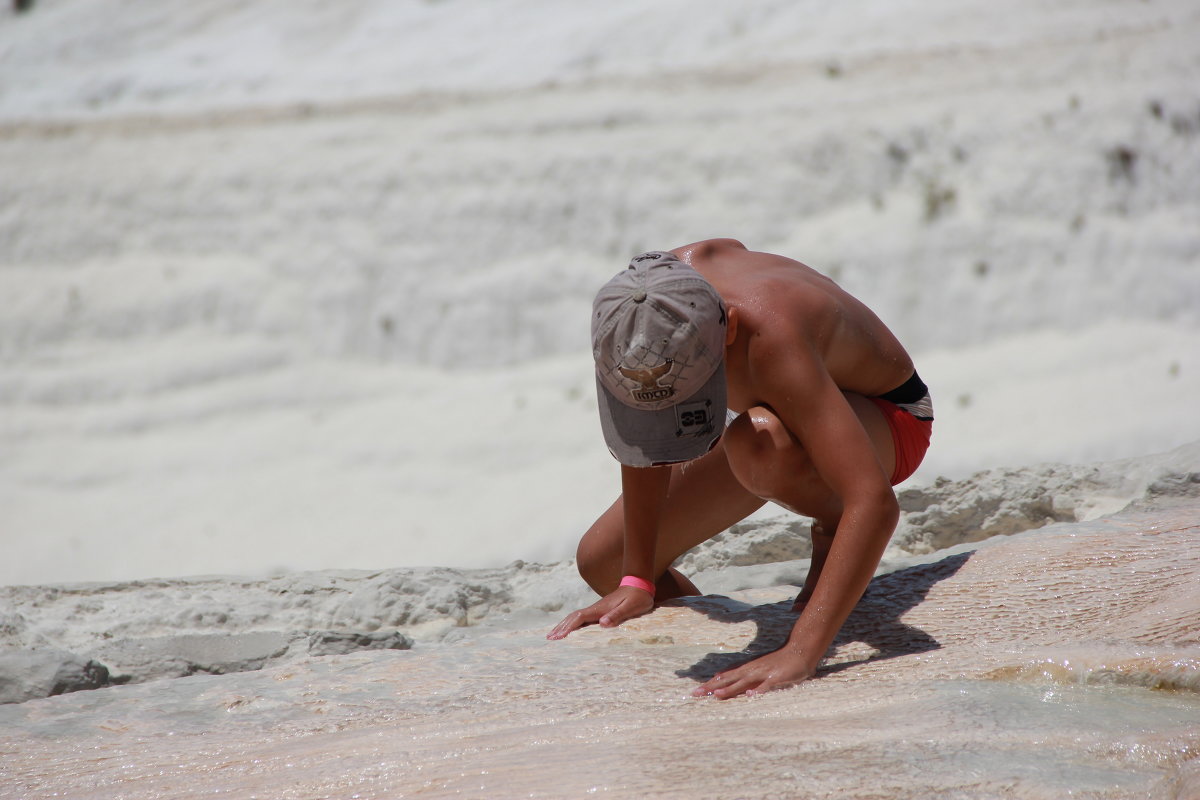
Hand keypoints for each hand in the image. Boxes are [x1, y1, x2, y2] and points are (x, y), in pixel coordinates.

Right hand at [546, 585, 654, 639]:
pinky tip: (571, 629)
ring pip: (576, 617)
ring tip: (554, 635)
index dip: (568, 627)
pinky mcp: (600, 611)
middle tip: (549, 638)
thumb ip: (617, 615)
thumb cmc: (638, 598)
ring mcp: (596, 609)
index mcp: (600, 609)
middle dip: (561, 627)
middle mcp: (595, 609)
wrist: (639, 584)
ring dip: (564, 625)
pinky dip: (572, 624)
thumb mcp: (630, 607)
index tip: (559, 637)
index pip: (579, 618)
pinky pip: (582, 619)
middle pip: (573, 617)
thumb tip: (602, 624)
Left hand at [691, 647, 817, 699]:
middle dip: (712, 687)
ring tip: (717, 695)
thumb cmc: (779, 662)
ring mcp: (764, 674)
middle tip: (696, 694)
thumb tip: (730, 681)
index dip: (711, 684)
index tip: (696, 691)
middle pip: (729, 679)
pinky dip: (759, 691)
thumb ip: (746, 676)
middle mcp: (752, 671)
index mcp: (748, 670)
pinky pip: (766, 685)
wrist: (799, 651)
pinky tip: (751, 696)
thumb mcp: (759, 669)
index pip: (725, 677)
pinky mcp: (777, 678)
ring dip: (731, 688)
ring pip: (744, 682)